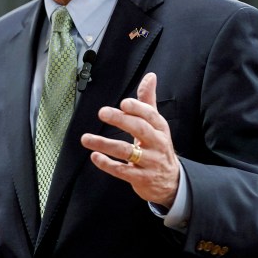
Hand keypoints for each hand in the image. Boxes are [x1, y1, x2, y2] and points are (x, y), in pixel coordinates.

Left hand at [81, 72, 179, 207]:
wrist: (171, 181)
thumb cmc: (158, 146)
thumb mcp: (156, 124)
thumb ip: (148, 101)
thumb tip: (150, 76)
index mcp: (159, 128)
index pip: (150, 115)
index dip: (137, 108)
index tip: (123, 103)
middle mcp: (157, 144)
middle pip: (139, 129)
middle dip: (121, 120)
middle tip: (102, 113)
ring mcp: (150, 162)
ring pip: (126, 151)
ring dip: (104, 144)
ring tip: (86, 138)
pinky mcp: (141, 178)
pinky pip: (122, 171)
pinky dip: (107, 164)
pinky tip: (95, 156)